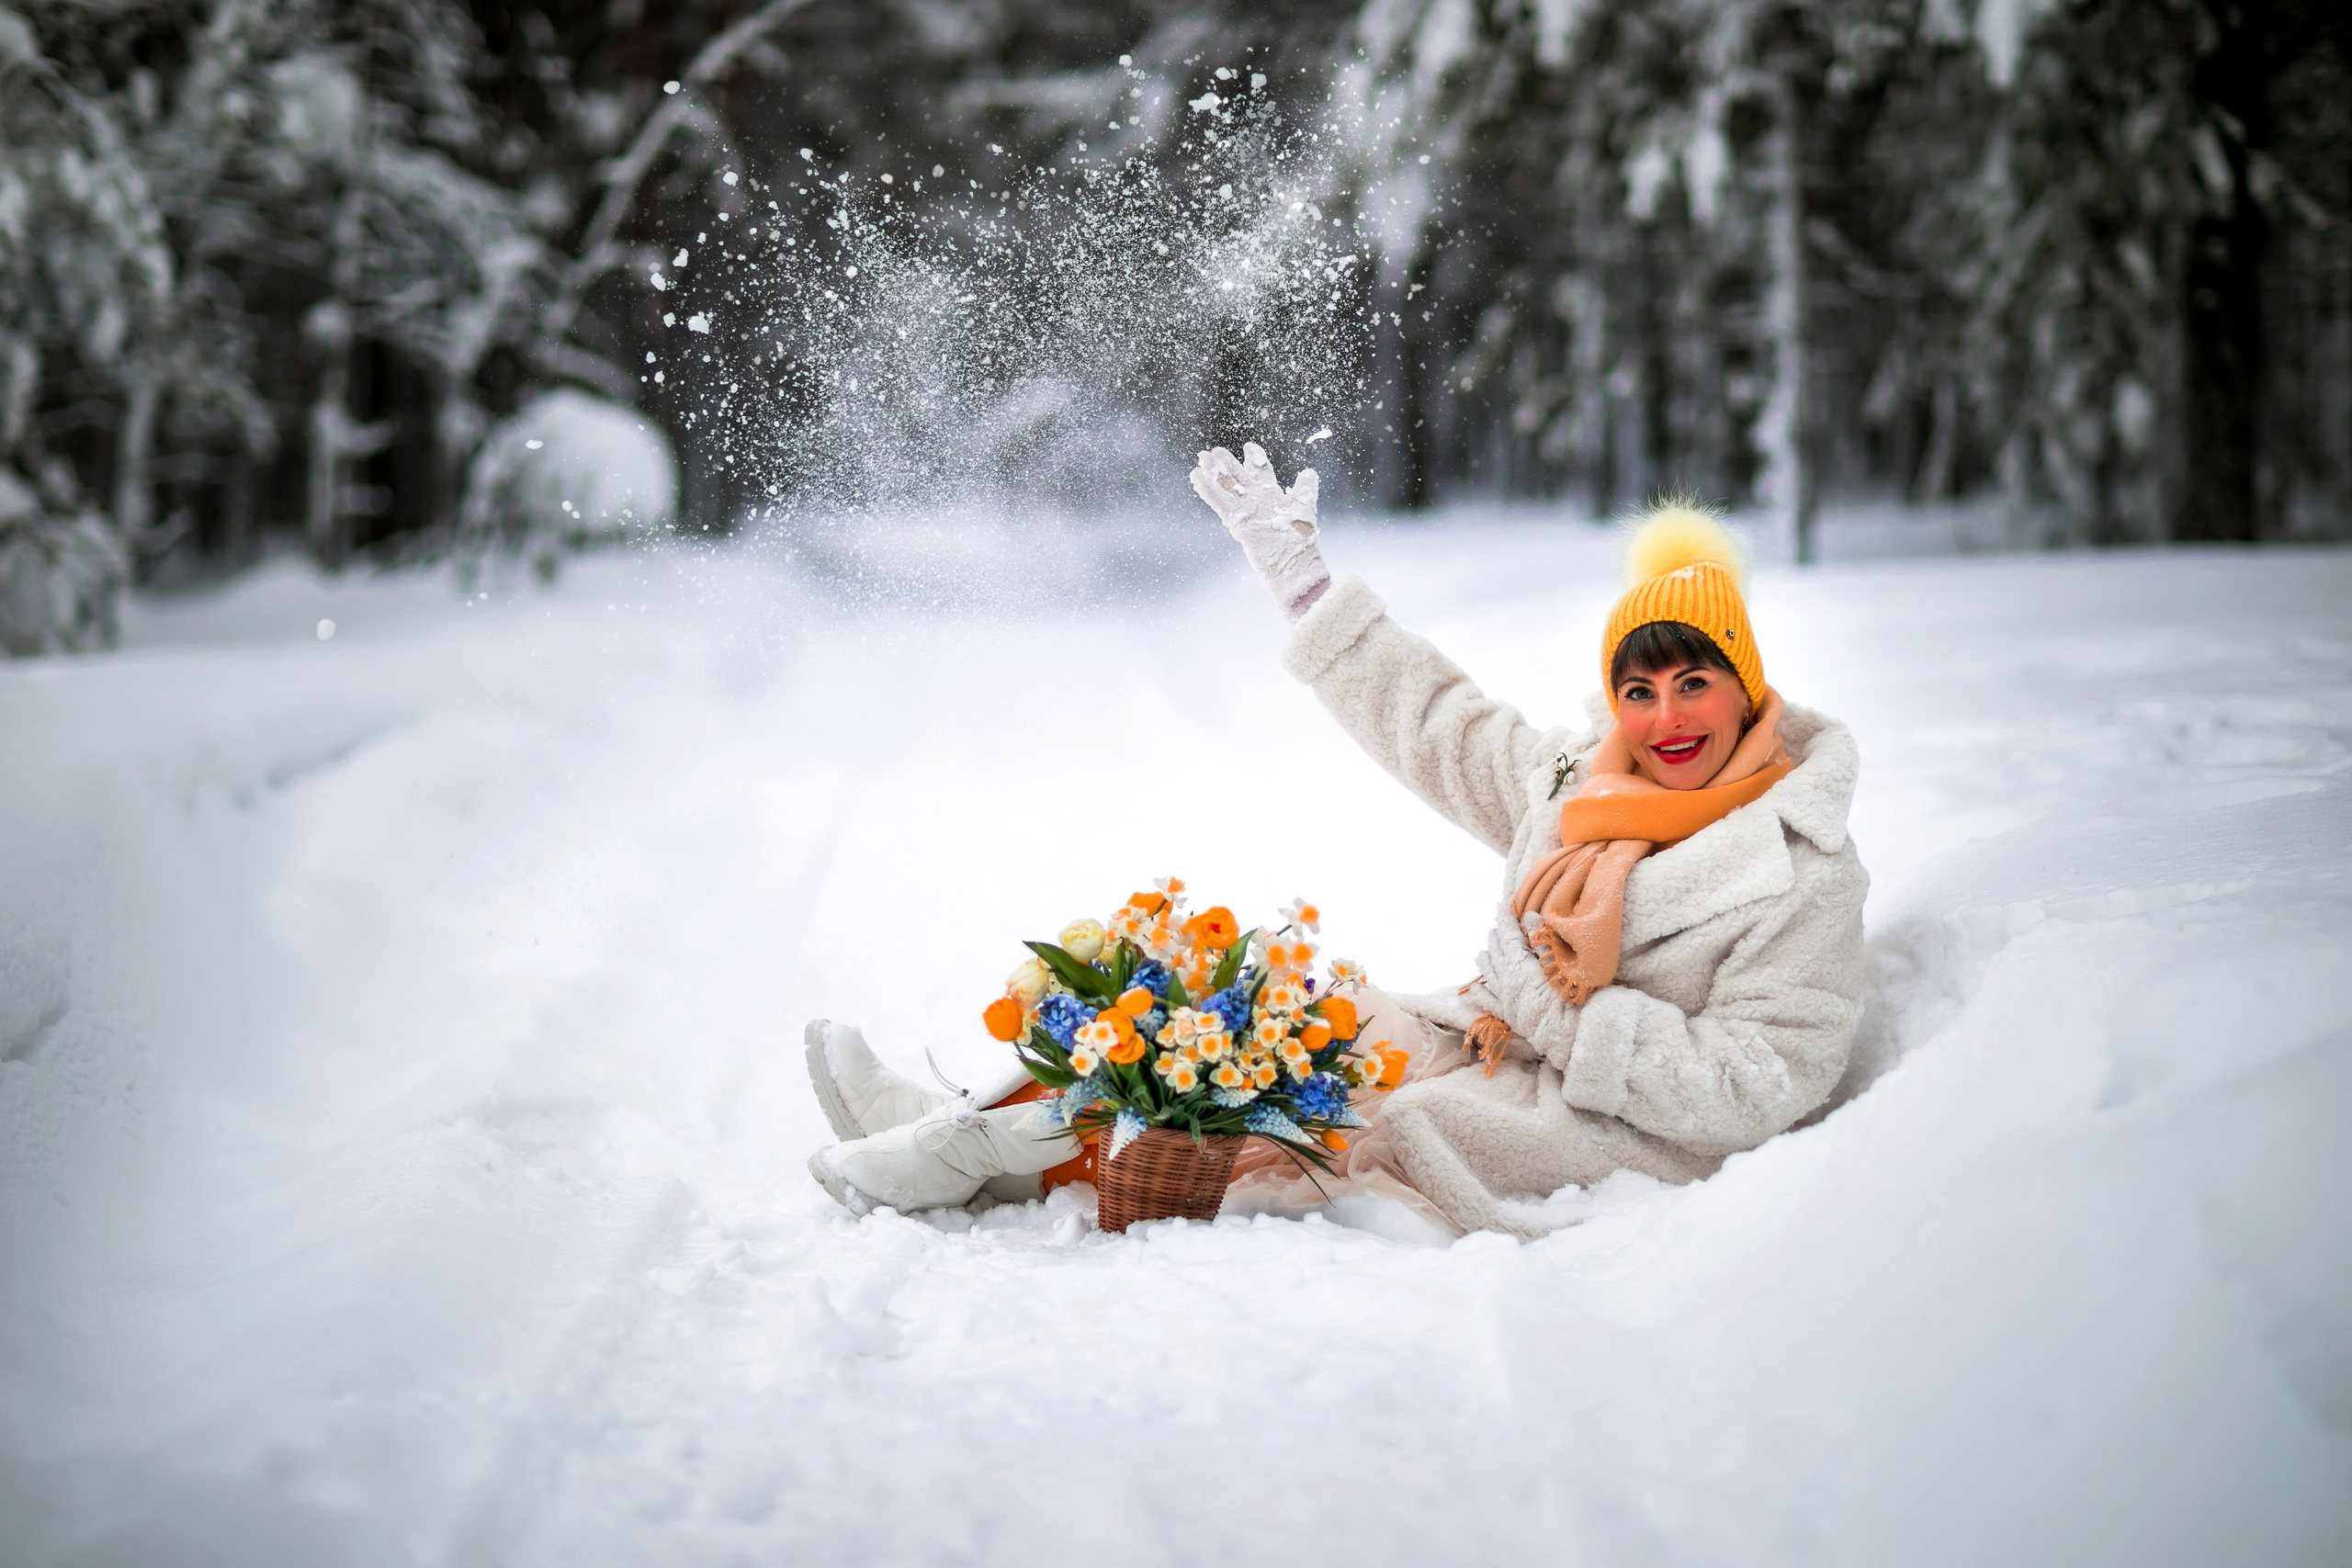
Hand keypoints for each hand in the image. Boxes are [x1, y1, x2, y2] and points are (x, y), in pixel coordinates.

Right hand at [1189, 441, 1329, 617]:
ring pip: (1226, 486)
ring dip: (1214, 472)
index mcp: (1272, 496)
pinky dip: (1207, 489)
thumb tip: (1308, 472)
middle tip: (1215, 450)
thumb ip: (1305, 488)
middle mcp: (1256, 502)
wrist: (1294, 565)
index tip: (1248, 446)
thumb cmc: (1301, 540)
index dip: (1254, 458)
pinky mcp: (1238, 522)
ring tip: (1202, 457)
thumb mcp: (1304, 507)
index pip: (1260, 472)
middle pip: (1238, 477)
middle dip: (1228, 463)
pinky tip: (1196, 476)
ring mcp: (1246, 511)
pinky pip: (1220, 502)